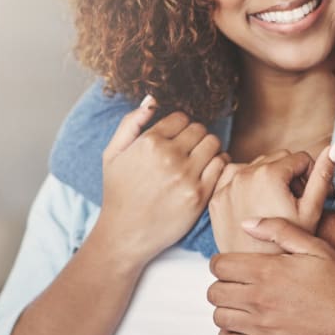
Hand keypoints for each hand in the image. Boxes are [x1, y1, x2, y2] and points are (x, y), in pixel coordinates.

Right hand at [96, 97, 225, 264]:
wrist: (125, 234)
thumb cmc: (118, 193)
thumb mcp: (112, 154)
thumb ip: (130, 123)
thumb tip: (151, 100)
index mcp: (149, 143)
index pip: (181, 118)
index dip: (180, 126)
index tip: (176, 138)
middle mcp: (169, 156)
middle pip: (200, 129)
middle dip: (195, 136)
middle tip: (189, 149)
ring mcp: (186, 176)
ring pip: (214, 143)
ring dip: (209, 148)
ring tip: (199, 158)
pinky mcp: (200, 195)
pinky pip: (222, 165)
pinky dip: (219, 163)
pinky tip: (208, 169)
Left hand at [208, 218, 334, 334]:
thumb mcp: (315, 246)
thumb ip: (279, 230)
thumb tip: (246, 224)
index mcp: (268, 271)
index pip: (219, 265)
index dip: (223, 262)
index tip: (235, 263)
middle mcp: (260, 299)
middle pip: (215, 291)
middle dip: (223, 283)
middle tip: (239, 282)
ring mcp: (262, 327)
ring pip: (219, 317)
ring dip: (227, 308)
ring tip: (243, 302)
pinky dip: (231, 334)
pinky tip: (247, 325)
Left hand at [209, 144, 334, 252]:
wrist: (257, 274)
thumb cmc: (288, 246)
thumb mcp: (311, 210)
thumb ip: (322, 175)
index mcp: (269, 174)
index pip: (300, 157)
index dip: (311, 175)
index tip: (312, 195)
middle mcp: (244, 174)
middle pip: (278, 158)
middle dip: (290, 175)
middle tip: (296, 201)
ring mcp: (227, 186)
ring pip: (257, 166)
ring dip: (270, 178)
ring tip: (277, 205)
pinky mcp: (216, 199)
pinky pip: (235, 178)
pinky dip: (248, 185)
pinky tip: (257, 206)